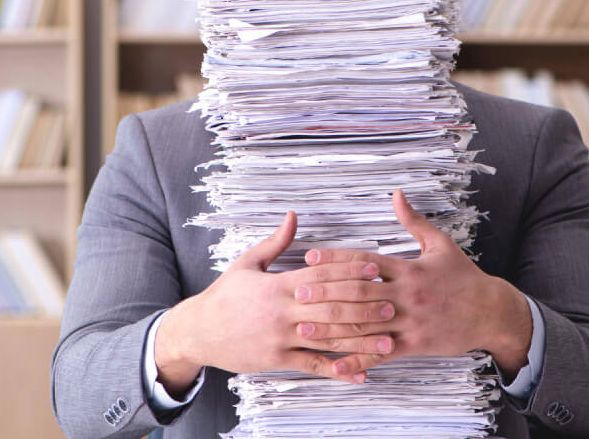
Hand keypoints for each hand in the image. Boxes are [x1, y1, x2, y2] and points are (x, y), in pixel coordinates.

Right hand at [155, 211, 397, 393]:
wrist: (197, 331)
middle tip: (391, 304)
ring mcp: (281, 338)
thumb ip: (275, 242)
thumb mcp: (247, 263)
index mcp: (278, 285)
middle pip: (331, 306)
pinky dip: (338, 370)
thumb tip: (293, 216)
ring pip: (327, 337)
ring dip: (360, 339)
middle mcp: (283, 312)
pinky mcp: (277, 360)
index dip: (350, 269)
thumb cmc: (224, 296)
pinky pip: (312, 365)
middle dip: (363, 305)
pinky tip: (361, 372)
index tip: (375, 266)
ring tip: (387, 339)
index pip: (321, 274)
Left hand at [301, 190, 532, 375]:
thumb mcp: (440, 245)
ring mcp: (410, 321)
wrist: (492, 312)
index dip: (335, 259)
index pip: (365, 261)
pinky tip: (335, 363)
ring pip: (365, 324)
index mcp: (408, 268)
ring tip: (304, 328)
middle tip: (298, 293)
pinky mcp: (415, 345)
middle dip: (326, 293)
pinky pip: (381, 353)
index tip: (310, 258)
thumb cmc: (463, 278)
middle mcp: (406, 294)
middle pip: (359, 292)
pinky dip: (358, 359)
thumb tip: (396, 194)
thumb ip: (414, 221)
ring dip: (332, 327)